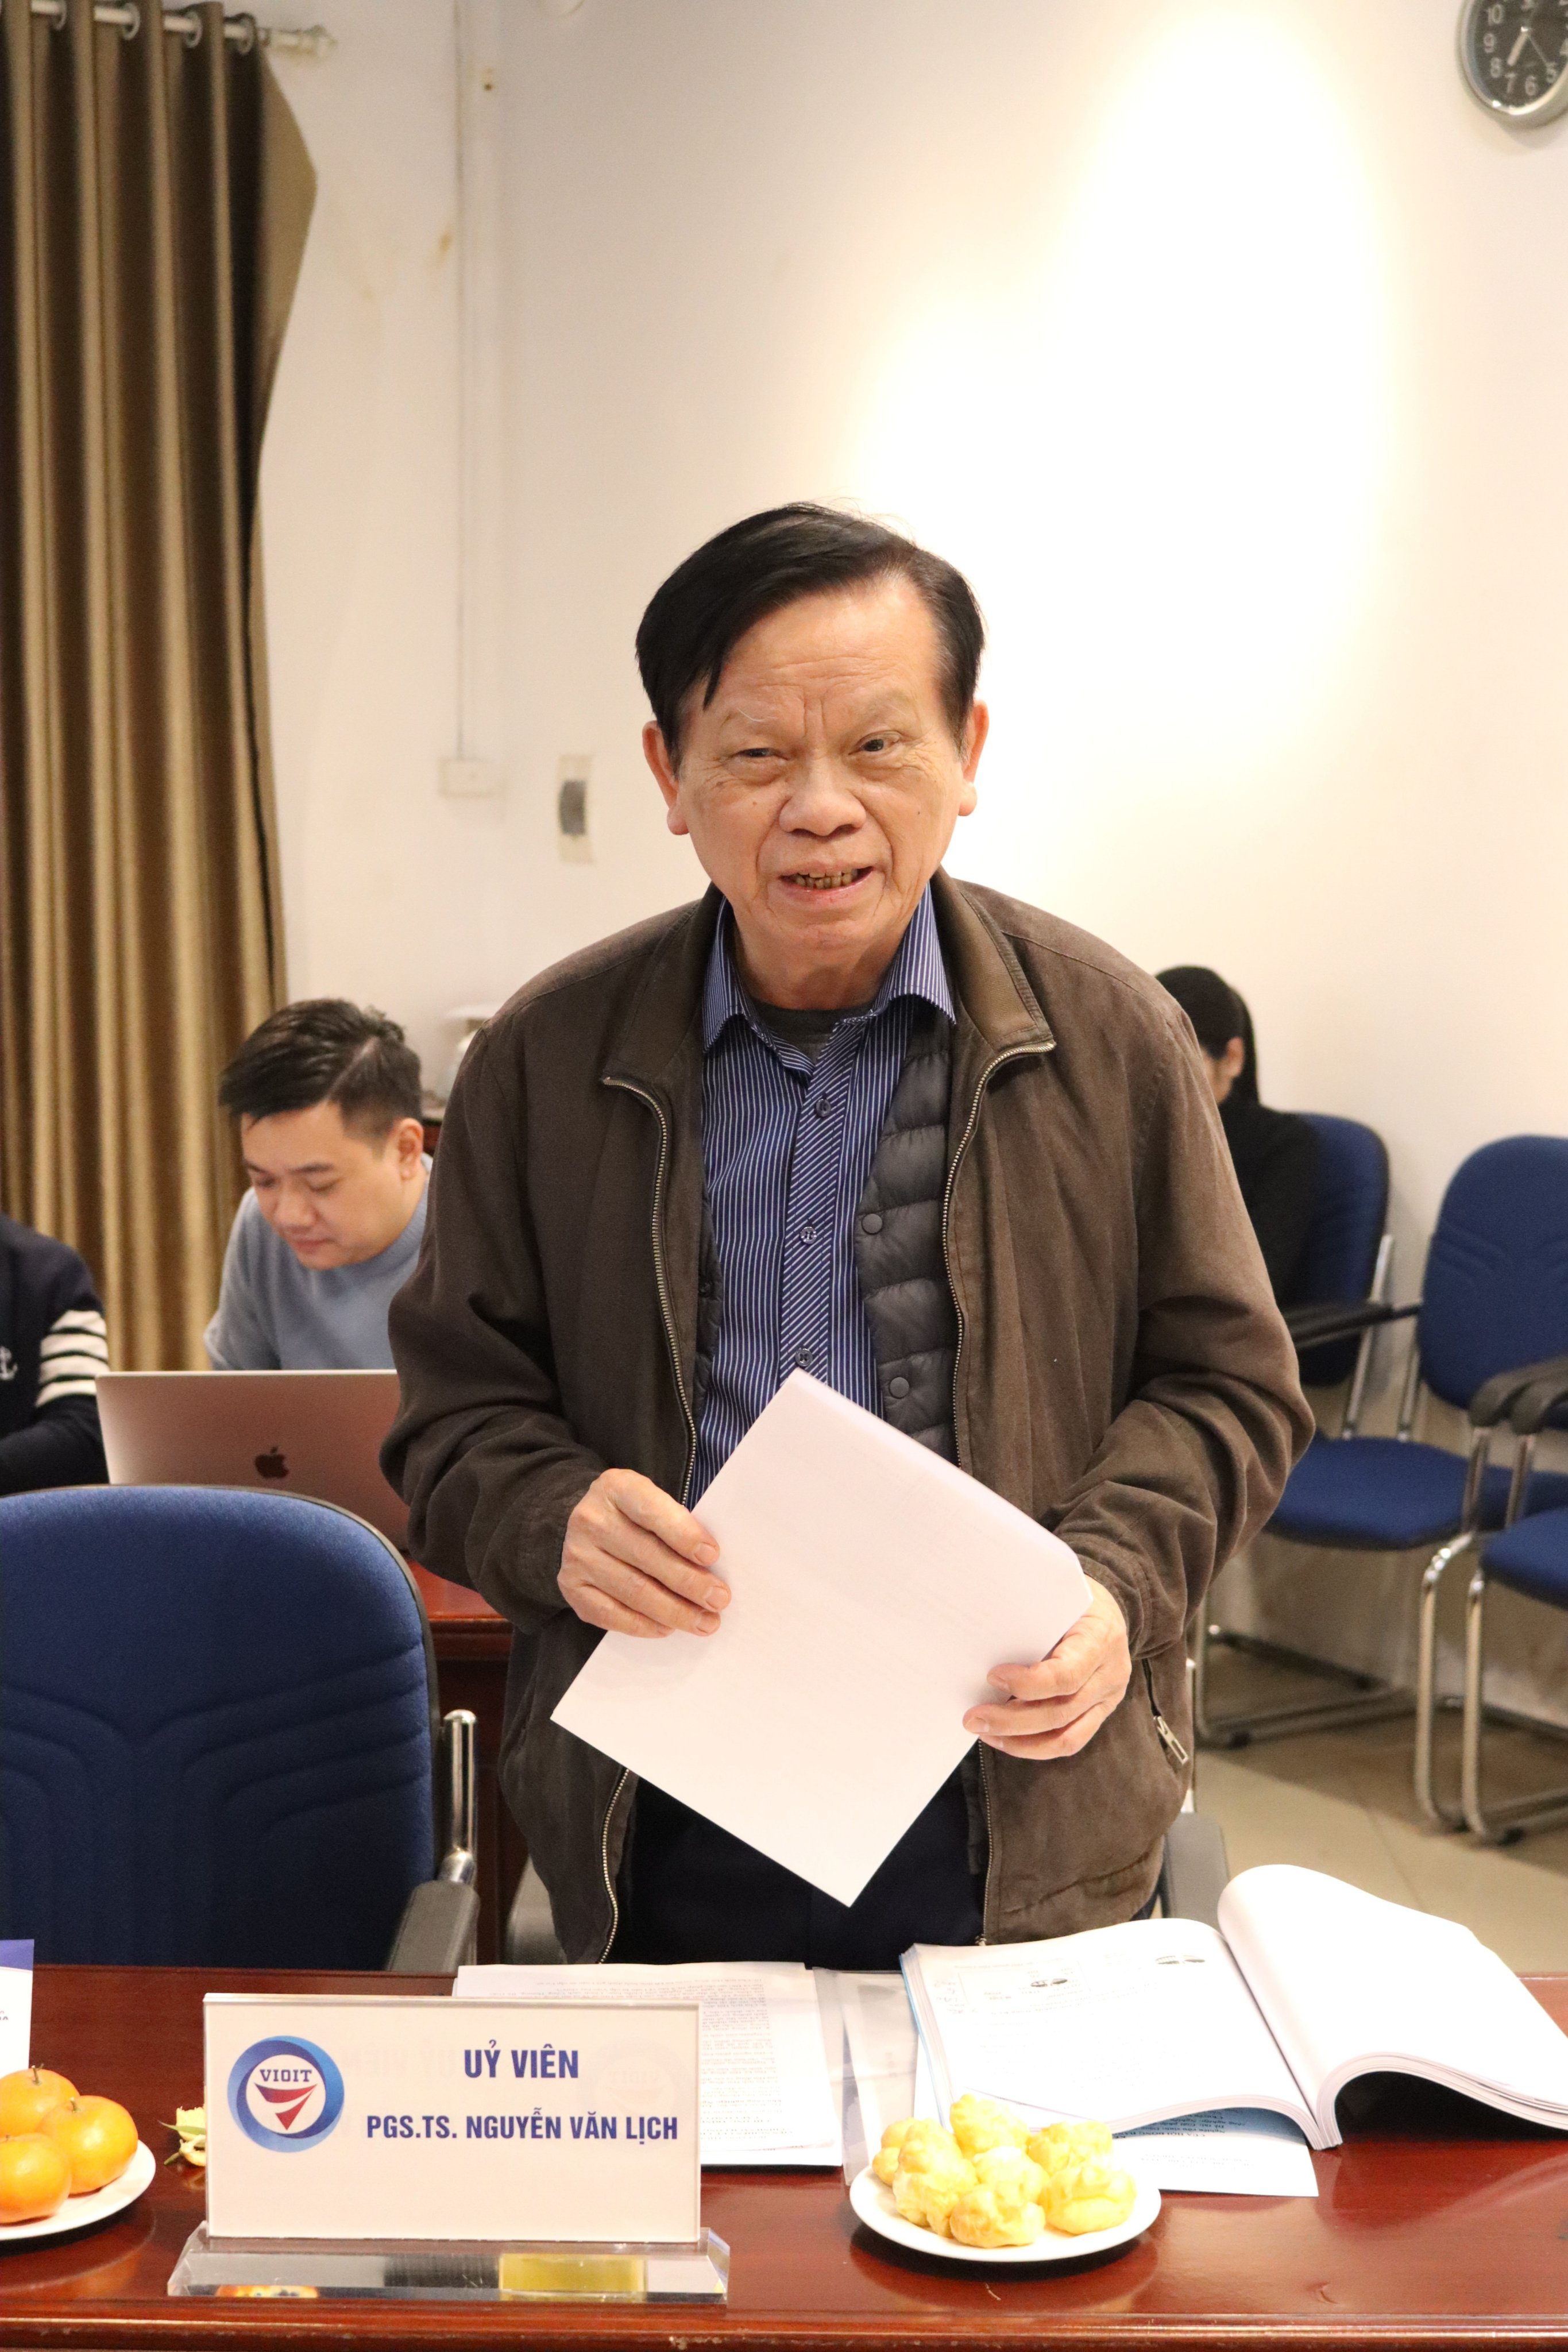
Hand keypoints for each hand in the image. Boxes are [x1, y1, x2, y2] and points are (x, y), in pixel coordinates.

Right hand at [559, 1468, 728, 1638]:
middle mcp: (590, 1520)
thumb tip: (710, 1569)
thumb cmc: (637, 1516)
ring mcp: (577, 1555)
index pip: (652, 1511)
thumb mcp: (654, 1502)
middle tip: (719, 1599)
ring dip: (674, 1611)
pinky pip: (611, 1614)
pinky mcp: (571, 1587)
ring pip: (633, 1590)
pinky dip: (644, 1625)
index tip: (712, 1556)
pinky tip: (668, 1628)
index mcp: (616, 1488)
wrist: (590, 1524)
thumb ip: (678, 1525)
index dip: (683, 1534)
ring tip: (704, 1622)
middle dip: (689, 1582)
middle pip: (646, 1556)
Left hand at [963, 1582, 1130, 1760]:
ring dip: (1020, 1740)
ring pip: (1065, 1736)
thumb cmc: (1074, 1598)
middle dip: (1012, 1719)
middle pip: (1061, 1711)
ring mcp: (1107, 1698)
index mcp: (1101, 1638)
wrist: (1109, 1612)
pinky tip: (1006, 1739)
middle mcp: (1110, 1673)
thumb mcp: (1059, 1593)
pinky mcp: (1099, 1713)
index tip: (992, 1676)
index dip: (1028, 1683)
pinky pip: (1070, 1741)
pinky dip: (1035, 1746)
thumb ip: (1032, 1613)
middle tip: (973, 1717)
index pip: (1066, 1674)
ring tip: (984, 1732)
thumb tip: (981, 1631)